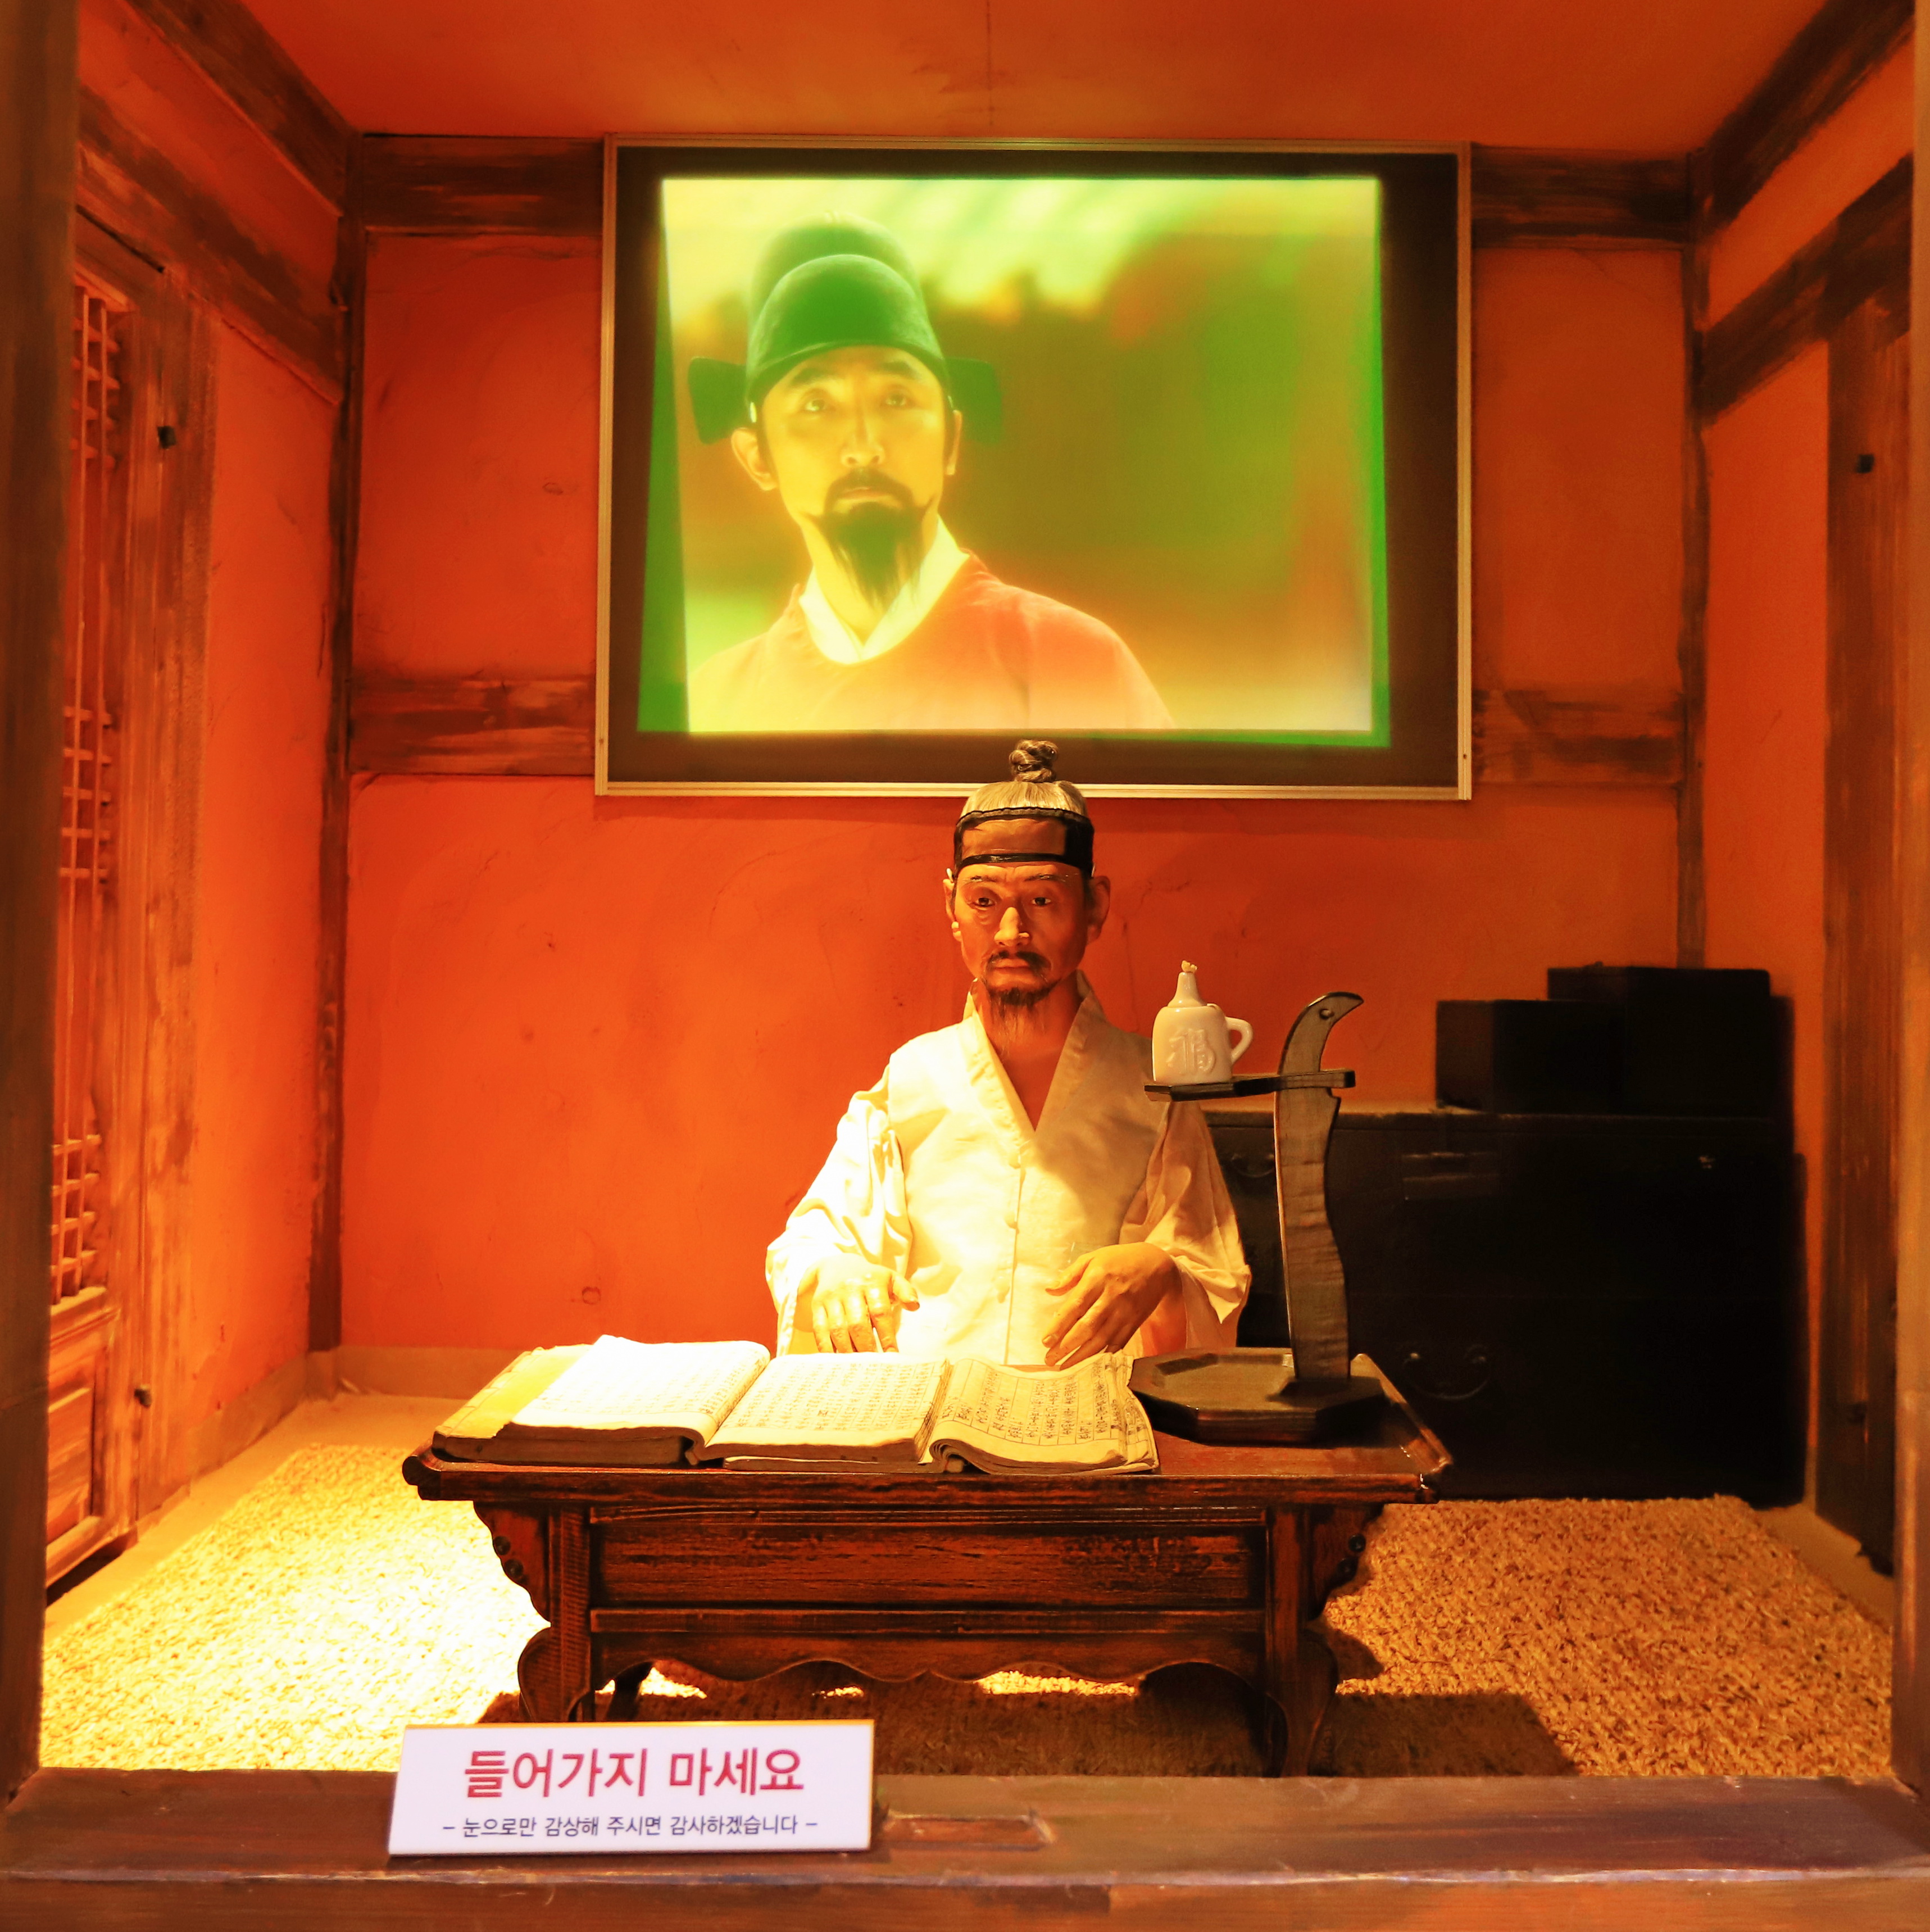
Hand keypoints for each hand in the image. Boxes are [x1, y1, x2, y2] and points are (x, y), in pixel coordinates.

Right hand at [797, 1258, 920, 1353]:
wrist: (838, 1265)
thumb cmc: (870, 1279)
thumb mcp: (891, 1278)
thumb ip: (905, 1291)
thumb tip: (914, 1305)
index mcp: (871, 1282)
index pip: (880, 1312)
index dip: (887, 1335)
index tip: (892, 1355)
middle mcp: (849, 1288)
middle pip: (857, 1323)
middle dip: (866, 1347)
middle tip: (873, 1365)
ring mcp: (831, 1297)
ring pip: (837, 1328)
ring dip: (847, 1351)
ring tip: (856, 1367)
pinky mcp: (817, 1305)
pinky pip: (819, 1329)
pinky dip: (827, 1348)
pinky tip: (836, 1361)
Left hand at [1040, 1242, 1179, 1367]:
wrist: (1157, 1266)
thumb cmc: (1120, 1260)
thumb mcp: (1093, 1257)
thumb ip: (1070, 1275)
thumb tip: (1049, 1290)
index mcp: (1098, 1278)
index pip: (1075, 1306)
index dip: (1059, 1325)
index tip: (1045, 1341)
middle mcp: (1112, 1297)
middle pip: (1087, 1326)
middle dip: (1066, 1346)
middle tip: (1049, 1359)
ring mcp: (1125, 1312)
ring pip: (1101, 1339)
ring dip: (1081, 1356)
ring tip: (1064, 1366)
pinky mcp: (1134, 1322)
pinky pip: (1118, 1343)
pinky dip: (1103, 1355)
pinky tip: (1089, 1364)